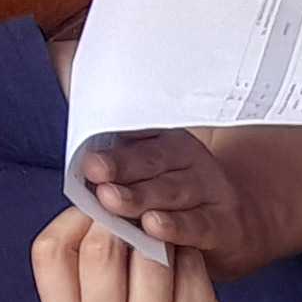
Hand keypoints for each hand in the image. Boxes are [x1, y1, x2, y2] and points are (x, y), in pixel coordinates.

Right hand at [31, 207, 256, 301]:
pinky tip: (188, 260)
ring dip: (159, 235)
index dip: (74, 218)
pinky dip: (189, 253)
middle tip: (136, 216)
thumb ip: (87, 275)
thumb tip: (94, 200)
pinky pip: (190, 266)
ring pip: (151, 252)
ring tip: (163, 240)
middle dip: (121, 220)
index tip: (96, 209)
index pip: (51, 251)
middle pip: (101, 247)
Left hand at [74, 130, 259, 265]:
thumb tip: (62, 74)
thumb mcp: (151, 170)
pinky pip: (198, 225)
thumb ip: (113, 149)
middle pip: (151, 163)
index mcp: (165, 142)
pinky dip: (177, 226)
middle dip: (121, 168)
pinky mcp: (224, 226)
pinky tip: (154, 227)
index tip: (86, 161)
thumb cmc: (178, 198)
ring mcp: (209, 192)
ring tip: (113, 200)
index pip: (135, 140)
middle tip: (95, 174)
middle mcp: (188, 162)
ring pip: (171, 193)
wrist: (239, 225)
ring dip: (141, 197)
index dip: (111, 150)